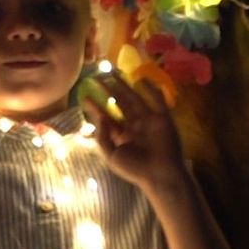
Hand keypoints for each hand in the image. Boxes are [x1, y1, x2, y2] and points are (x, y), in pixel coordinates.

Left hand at [84, 71, 185, 193]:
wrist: (160, 176)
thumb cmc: (134, 169)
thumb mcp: (111, 156)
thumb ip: (102, 137)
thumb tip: (100, 118)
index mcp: (122, 136)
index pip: (107, 118)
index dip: (96, 108)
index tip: (85, 97)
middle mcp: (134, 126)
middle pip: (119, 104)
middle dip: (109, 92)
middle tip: (97, 78)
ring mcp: (148, 121)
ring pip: (134, 99)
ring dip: (124, 86)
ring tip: (113, 73)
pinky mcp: (163, 119)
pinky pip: (157, 101)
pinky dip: (152, 90)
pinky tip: (142, 79)